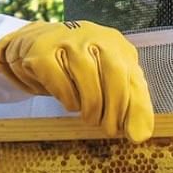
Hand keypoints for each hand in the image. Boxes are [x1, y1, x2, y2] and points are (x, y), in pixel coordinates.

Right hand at [0, 20, 153, 141]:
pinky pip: (60, 80)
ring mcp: (68, 41)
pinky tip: (71, 103)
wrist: (31, 47)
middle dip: (115, 108)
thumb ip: (127, 101)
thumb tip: (141, 133)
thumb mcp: (107, 79)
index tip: (138, 135)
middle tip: (110, 130)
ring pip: (88, 76)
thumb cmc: (76, 69)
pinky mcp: (42, 51)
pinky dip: (68, 99)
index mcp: (117, 45)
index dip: (139, 107)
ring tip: (91, 118)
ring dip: (91, 107)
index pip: (135, 77)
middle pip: (115, 73)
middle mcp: (96, 37)